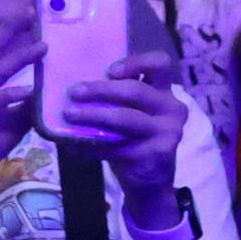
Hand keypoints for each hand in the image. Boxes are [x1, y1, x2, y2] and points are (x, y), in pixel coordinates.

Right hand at [0, 11, 41, 185]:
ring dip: (18, 58)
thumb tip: (49, 91)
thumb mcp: (13, 120)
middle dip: (11, 30)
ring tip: (42, 47)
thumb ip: (26, 104)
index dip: (9, 32)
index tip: (29, 15)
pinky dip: (10, 95)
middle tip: (31, 12)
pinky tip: (28, 90)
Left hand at [62, 52, 189, 207]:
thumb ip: (114, 94)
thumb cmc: (132, 134)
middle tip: (73, 92)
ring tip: (68, 115)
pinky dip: (92, 145)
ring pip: (126, 118)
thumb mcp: (128, 109)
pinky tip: (73, 145)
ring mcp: (169, 131)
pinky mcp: (159, 153)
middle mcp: (172, 107)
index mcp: (164, 89)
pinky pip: (119, 147)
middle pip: (136, 91)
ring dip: (93, 115)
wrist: (148, 176)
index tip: (109, 71)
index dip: (135, 63)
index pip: (159, 64)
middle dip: (101, 90)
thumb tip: (69, 82)